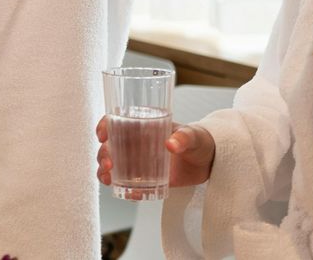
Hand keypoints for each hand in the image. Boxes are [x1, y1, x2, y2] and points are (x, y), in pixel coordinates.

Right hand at [96, 116, 215, 193]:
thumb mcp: (194, 136)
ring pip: (113, 165)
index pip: (117, 120)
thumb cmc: (200, 141)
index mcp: (143, 124)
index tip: (102, 135)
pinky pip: (128, 184)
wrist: (210, 162)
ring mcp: (139, 161)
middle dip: (103, 154)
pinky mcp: (146, 178)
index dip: (105, 125)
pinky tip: (128, 193)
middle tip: (109, 164)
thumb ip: (184, 137)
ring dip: (105, 172)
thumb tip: (171, 144)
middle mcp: (136, 142)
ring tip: (108, 179)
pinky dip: (124, 189)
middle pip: (110, 145)